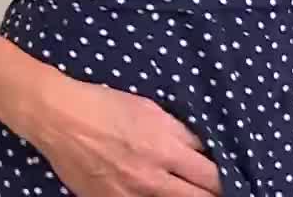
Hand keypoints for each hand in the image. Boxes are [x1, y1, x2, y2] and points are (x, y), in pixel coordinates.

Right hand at [13, 76, 221, 196]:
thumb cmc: (104, 105)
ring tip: (188, 192)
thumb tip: (203, 148)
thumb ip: (180, 132)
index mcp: (164, 148)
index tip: (234, 181)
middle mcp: (151, 178)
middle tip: (219, 192)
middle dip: (213, 195)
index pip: (212, 177)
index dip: (227, 181)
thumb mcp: (150, 109)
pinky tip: (154, 193)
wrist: (59, 118)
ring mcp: (130, 195)